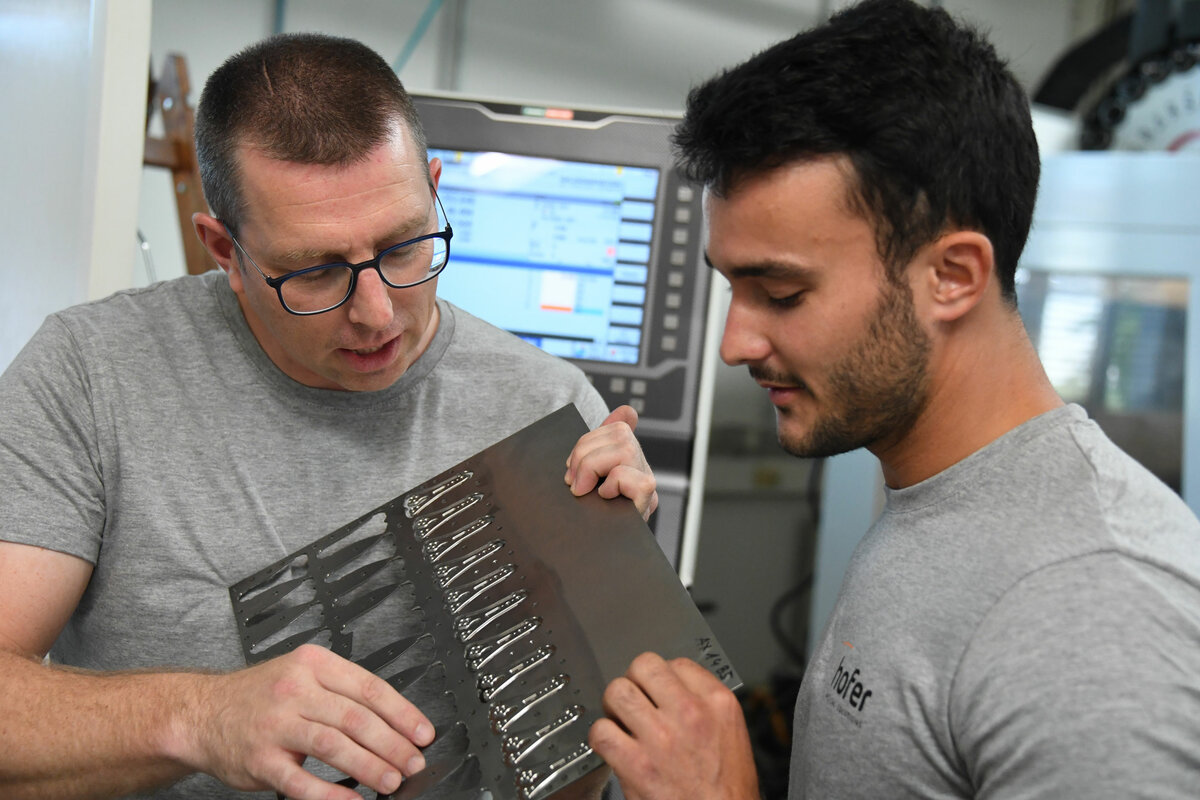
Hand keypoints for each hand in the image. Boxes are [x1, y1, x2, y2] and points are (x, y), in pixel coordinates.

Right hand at [184, 643, 434, 799]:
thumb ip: (343, 692)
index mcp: (313, 665)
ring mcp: (276, 726)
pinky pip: (301, 781)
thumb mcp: (302, 674)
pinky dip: (330, 794)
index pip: (369, 688)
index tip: (423, 733)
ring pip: (332, 746)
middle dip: (392, 744)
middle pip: (355, 718)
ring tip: (391, 780)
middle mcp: (294, 691)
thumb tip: (395, 722)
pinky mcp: (260, 761)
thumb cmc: (261, 695)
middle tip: (413, 762)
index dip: (402, 713)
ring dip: (368, 766)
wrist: (203, 713)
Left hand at [565, 405, 658, 519]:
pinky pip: (638, 480)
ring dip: (594, 467)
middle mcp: (640, 470)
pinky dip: (616, 484)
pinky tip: (604, 496)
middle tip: (572, 480)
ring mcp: (646, 487)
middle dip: (585, 454)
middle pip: (620, 436)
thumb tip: (629, 410)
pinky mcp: (646, 504)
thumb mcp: (589, 475)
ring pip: (626, 451)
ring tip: (583, 489)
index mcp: (628, 459)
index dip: (590, 438)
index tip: (572, 464)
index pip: (619, 427)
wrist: (590, 555)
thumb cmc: (587, 514)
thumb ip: (603, 442)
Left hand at [588, 653, 758, 799]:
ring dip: (614, 705)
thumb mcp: (731, 733)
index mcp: (717, 703)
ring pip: (618, 692)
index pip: (678, 664)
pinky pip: (602, 731)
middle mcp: (689, 713)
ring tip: (620, 718)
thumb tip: (676, 688)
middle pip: (644, 666)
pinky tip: (612, 744)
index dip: (663, 676)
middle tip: (635, 698)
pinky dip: (601, 736)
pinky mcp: (636, 764)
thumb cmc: (727, 788)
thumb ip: (705, 704)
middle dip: (635, 681)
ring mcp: (661, 737)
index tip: (658, 689)